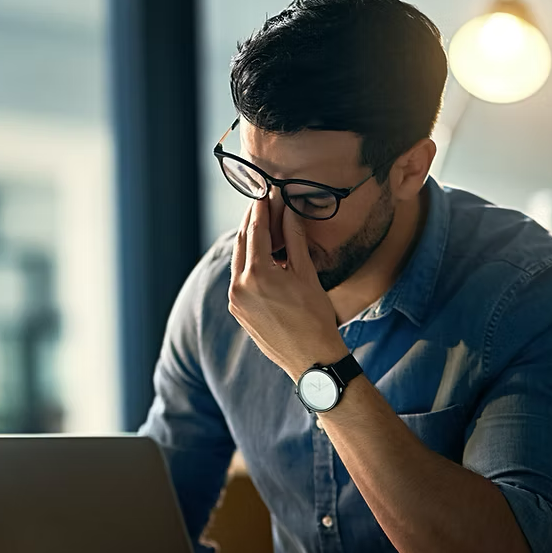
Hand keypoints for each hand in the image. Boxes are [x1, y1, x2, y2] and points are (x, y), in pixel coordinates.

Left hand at [228, 199, 347, 380]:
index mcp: (257, 274)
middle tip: (261, 204)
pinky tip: (261, 258)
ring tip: (262, 227)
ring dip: (249, 243)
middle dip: (251, 222)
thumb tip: (288, 211)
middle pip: (242, 243)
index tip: (265, 193)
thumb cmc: (315, 318)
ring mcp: (236, 301)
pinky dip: (248, 265)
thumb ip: (294, 239)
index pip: (256, 230)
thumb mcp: (307, 274)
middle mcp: (239, 287)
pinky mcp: (238, 312)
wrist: (312, 359)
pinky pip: (239, 280)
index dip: (261, 209)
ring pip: (239, 261)